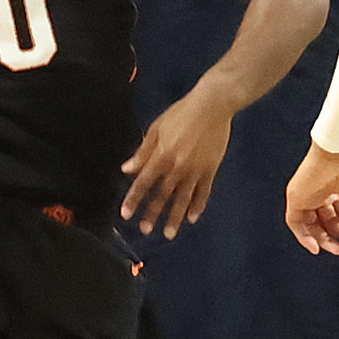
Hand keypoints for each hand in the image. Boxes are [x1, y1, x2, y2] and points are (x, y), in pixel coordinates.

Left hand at [120, 82, 234, 237]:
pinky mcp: (210, 169)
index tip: (126, 214)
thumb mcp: (157, 128)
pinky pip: (203, 192)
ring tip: (169, 233)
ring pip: (183, 198)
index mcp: (162, 155)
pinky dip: (198, 206)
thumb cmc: (182, 112)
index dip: (133, 199)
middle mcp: (177, 166)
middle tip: (145, 230)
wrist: (213, 104)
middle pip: (162, 195)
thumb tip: (127, 169)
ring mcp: (195, 170)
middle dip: (153, 214)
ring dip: (175, 217)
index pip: (143, 182)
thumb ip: (143, 151)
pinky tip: (192, 218)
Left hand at [285, 142, 338, 255]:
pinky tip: (316, 247)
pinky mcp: (296, 196)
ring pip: (311, 225)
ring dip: (324, 240)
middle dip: (338, 237)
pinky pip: (295, 222)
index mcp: (338, 187)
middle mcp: (322, 191)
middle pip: (326, 222)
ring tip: (336, 249)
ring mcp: (308, 193)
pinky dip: (303, 237)